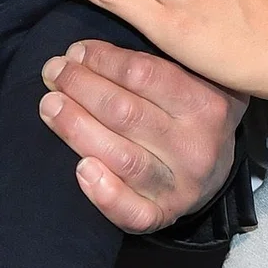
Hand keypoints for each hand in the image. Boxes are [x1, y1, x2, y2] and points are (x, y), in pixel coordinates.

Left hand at [40, 43, 241, 233]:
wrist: (216, 167)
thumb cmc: (188, 113)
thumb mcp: (188, 78)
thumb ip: (146, 64)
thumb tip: (78, 54)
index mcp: (207, 104)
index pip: (143, 75)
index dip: (101, 60)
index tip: (75, 52)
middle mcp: (197, 147)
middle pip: (126, 114)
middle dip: (81, 87)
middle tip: (54, 72)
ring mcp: (182, 186)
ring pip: (122, 158)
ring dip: (77, 129)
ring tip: (50, 106)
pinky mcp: (164, 216)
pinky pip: (132, 212)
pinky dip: (104, 194)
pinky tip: (82, 169)